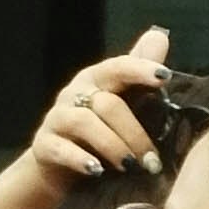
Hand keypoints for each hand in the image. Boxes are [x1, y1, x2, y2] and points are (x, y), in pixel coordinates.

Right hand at [26, 30, 174, 196]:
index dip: (141, 69)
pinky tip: (97, 171)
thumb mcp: (121, 101)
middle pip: (108, 104)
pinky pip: (61, 149)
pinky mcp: (44, 145)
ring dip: (112, 146)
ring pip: (85, 124)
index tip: (165, 77)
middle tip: (153, 161)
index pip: (119, 67)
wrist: (59, 166)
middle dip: (135, 133)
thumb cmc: (99, 129)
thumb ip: (139, 73)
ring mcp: (57, 118)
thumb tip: (159, 37)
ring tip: (131, 167)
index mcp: (97, 78)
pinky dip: (80, 160)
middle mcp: (74, 93)